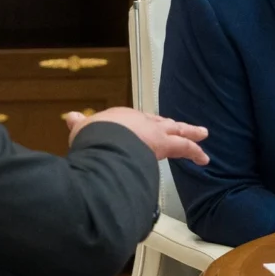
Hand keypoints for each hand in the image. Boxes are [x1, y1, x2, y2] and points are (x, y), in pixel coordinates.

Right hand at [64, 107, 208, 165]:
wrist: (104, 138)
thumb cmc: (91, 137)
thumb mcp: (81, 130)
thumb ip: (79, 124)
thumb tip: (70, 117)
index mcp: (121, 118)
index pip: (136, 122)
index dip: (143, 125)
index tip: (147, 128)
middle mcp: (140, 121)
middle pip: (160, 122)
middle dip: (171, 125)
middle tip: (181, 126)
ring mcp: (154, 132)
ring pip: (177, 130)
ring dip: (190, 132)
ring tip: (202, 134)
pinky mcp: (165, 144)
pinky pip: (185, 147)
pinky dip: (195, 152)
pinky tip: (204, 158)